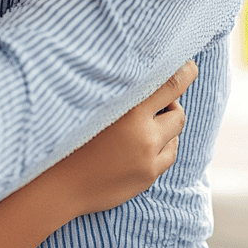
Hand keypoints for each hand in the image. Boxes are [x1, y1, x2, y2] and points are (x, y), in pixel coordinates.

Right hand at [57, 60, 196, 215]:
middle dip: (171, 104)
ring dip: (165, 126)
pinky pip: (168, 155)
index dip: (185, 71)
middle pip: (178, 112)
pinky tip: (139, 143)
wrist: (56, 182)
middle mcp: (142, 133)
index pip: (170, 84)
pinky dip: (161, 146)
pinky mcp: (148, 177)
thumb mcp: (89, 103)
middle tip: (157, 100)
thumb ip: (118, 88)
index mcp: (127, 109)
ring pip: (175, 135)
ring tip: (140, 124)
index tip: (190, 64)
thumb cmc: (66, 134)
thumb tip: (142, 70)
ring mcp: (147, 158)